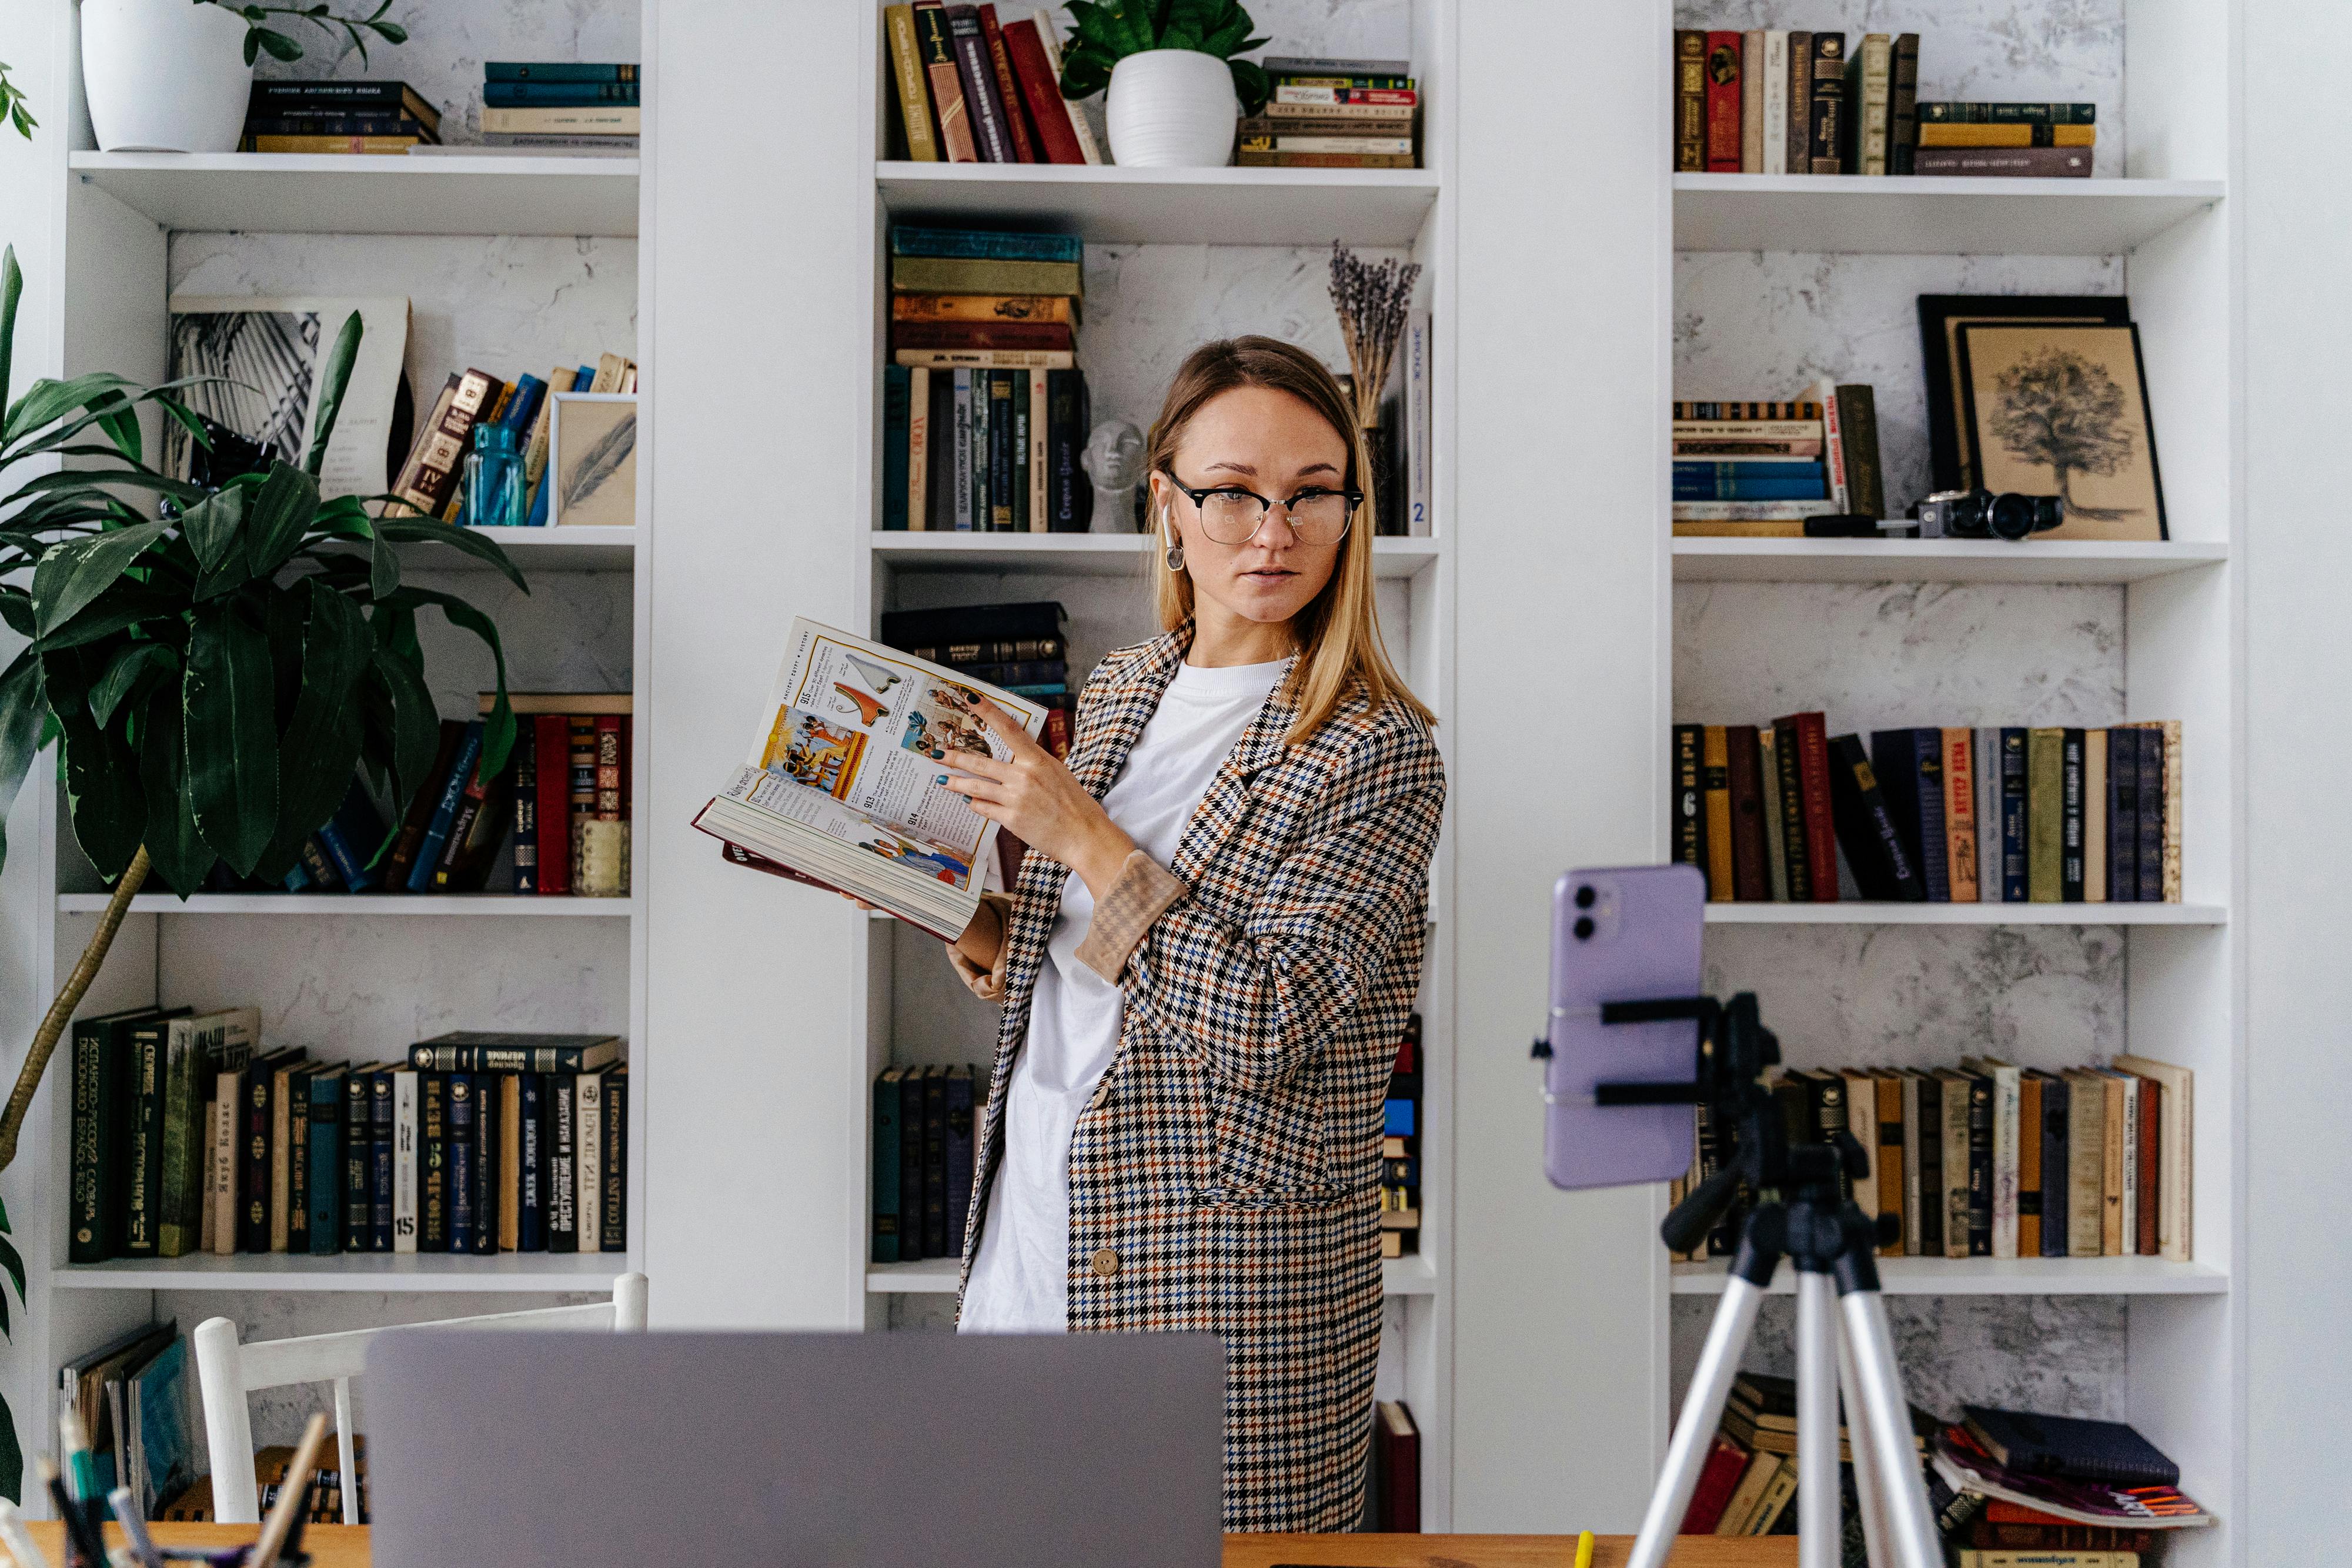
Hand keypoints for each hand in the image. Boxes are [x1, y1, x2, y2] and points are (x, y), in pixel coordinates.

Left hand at [943, 694, 1135, 899]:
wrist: (1083, 835)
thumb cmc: (1073, 804)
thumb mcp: (1056, 773)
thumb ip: (1031, 764)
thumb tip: (1009, 758)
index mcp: (1037, 759)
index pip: (1008, 728)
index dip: (988, 711)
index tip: (970, 698)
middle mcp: (1024, 776)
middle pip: (980, 762)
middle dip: (954, 757)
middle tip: (936, 753)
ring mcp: (1015, 798)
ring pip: (975, 787)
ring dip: (956, 783)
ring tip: (942, 780)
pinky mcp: (1011, 819)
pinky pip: (984, 808)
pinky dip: (974, 805)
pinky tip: (967, 802)